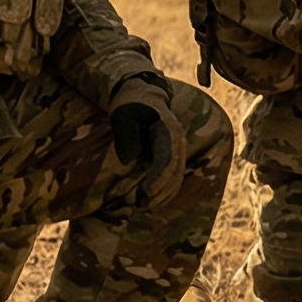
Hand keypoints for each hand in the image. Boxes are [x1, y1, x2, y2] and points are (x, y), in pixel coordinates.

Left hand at [108, 77, 185, 209]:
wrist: (141, 95)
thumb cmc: (129, 105)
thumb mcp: (123, 116)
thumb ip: (126, 136)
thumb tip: (128, 160)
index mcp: (168, 131)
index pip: (167, 160)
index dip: (158, 179)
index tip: (144, 194)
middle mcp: (177, 142)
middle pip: (175, 173)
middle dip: (159, 192)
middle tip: (139, 205)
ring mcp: (177, 149)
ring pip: (176, 178)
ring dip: (163, 195)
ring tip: (143, 206)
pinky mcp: (172, 156)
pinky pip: (173, 177)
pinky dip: (164, 192)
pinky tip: (150, 200)